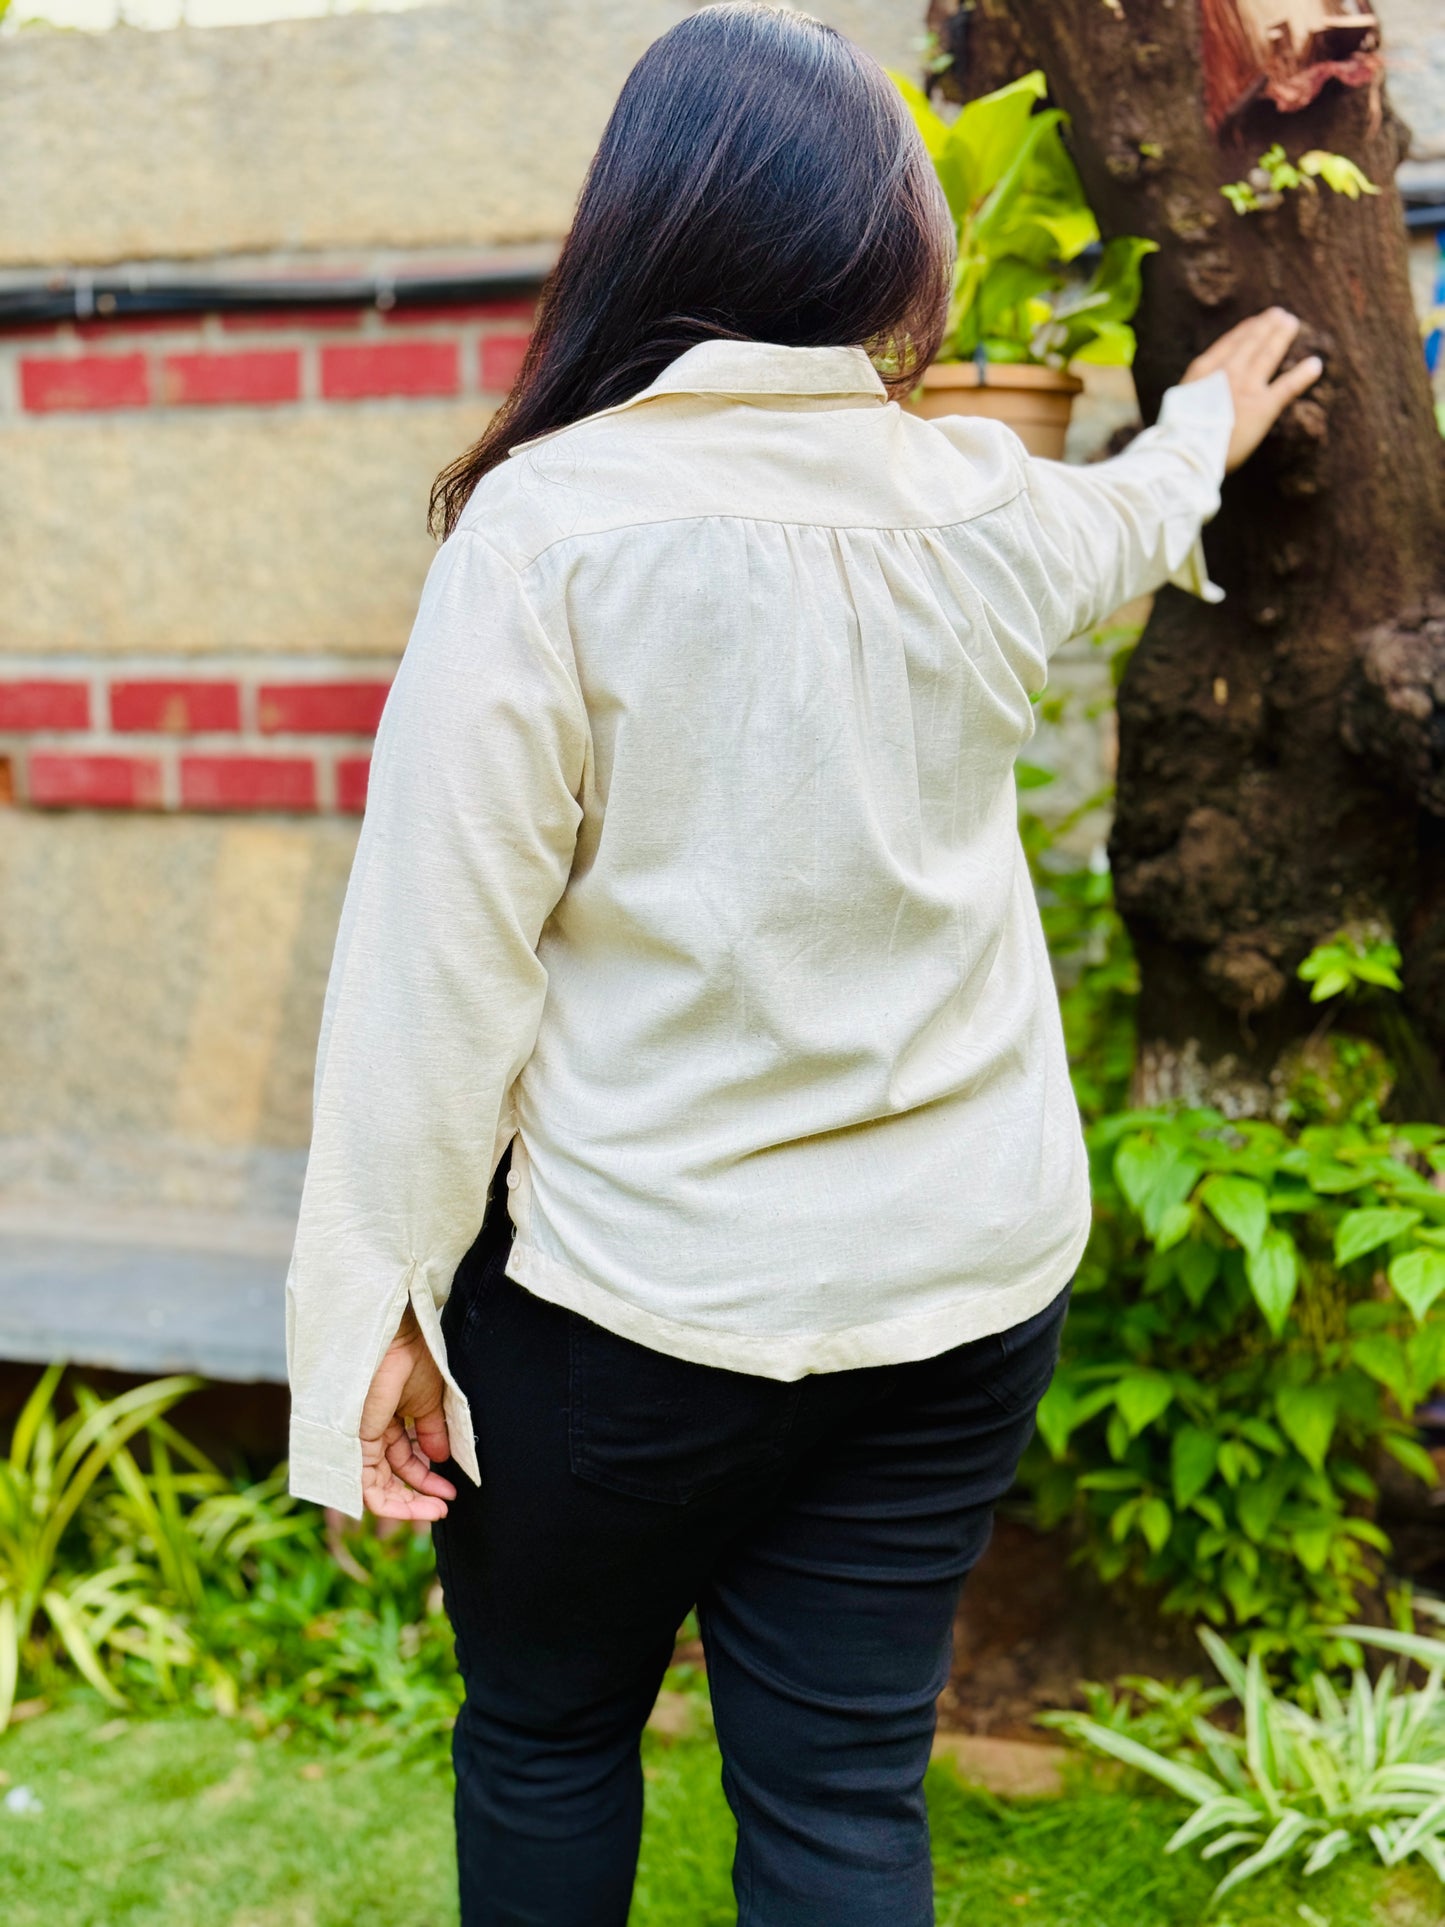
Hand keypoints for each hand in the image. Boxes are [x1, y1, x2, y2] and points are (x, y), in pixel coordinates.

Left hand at [358, 1304, 456, 1520]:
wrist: (398, 1339)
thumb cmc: (414, 1359)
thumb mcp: (430, 1402)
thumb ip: (431, 1433)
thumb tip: (439, 1460)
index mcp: (387, 1419)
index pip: (404, 1459)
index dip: (427, 1478)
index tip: (449, 1491)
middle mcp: (370, 1432)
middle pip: (390, 1476)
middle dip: (418, 1496)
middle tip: (443, 1506)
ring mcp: (360, 1439)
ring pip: (377, 1488)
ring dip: (408, 1504)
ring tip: (437, 1510)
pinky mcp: (355, 1445)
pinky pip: (365, 1487)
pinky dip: (390, 1503)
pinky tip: (416, 1508)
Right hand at [1181, 308, 1322, 471]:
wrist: (1185, 453)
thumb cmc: (1177, 436)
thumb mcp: (1179, 403)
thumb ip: (1194, 390)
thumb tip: (1201, 391)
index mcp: (1204, 369)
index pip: (1229, 342)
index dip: (1246, 330)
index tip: (1255, 322)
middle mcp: (1227, 372)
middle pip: (1252, 341)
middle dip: (1267, 326)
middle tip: (1280, 315)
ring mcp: (1246, 387)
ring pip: (1269, 354)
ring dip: (1282, 336)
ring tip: (1292, 324)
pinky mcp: (1263, 406)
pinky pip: (1288, 385)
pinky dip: (1303, 374)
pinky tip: (1315, 364)